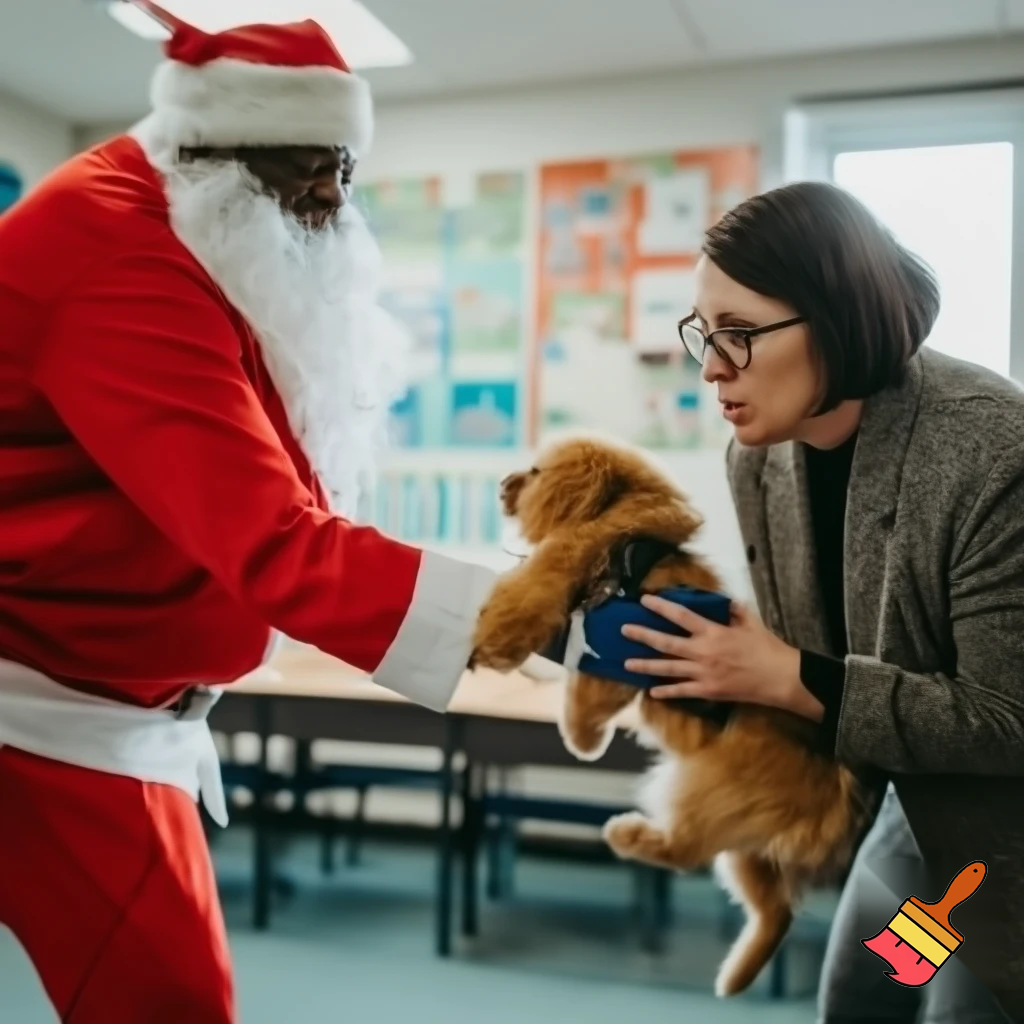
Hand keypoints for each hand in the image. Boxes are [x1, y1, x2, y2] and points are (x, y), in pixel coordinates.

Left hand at [621, 595, 822, 720]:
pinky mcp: (708, 691)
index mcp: (713, 631)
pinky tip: (651, 692)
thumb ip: (734, 611)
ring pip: (668, 669)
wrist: (780, 678)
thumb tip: (725, 600)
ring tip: (627, 663)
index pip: (681, 615)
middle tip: (624, 630)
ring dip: (646, 666)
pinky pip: (682, 691)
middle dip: (643, 635)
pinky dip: (666, 692)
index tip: (645, 600)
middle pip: (666, 642)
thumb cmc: (767, 648)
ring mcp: (703, 673)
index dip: (661, 607)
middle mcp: (703, 651)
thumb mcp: (751, 622)